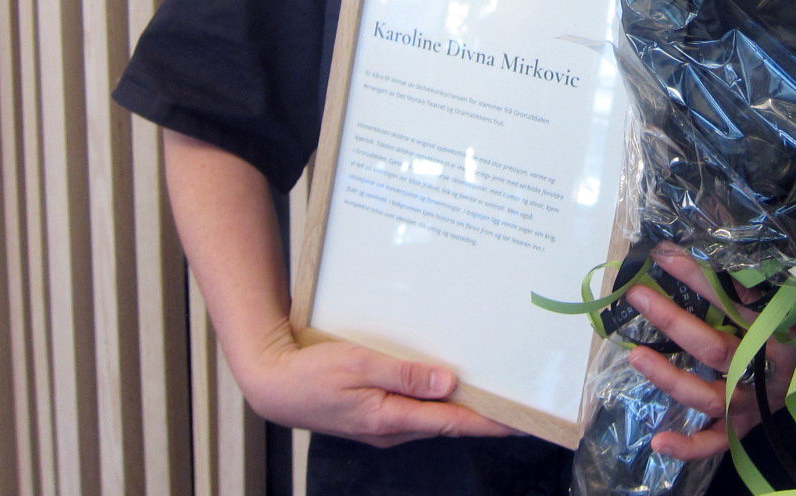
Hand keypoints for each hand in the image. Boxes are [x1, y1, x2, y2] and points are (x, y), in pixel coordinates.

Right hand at [162, 132, 514, 447]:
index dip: (490, 422)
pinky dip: (437, 401)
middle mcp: (392, 429)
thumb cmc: (312, 374)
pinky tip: (447, 385)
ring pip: (433, 417)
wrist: (274, 385)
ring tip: (493, 391)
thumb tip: (449, 382)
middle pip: (448, 422)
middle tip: (518, 401)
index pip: (453, 423)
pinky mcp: (376, 416)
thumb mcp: (359, 365)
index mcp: (391, 419)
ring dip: (461, 407)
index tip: (521, 420)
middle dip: (483, 415)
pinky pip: (416, 410)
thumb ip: (405, 374)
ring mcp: (384, 426)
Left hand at [623, 245, 795, 461]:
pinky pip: (722, 440)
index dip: (698, 276)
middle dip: (672, 320)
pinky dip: (691, 446)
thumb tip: (708, 248)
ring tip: (637, 355)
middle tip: (638, 295)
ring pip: (712, 396)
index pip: (734, 299)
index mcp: (790, 328)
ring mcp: (764, 399)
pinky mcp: (758, 420)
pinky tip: (659, 442)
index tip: (665, 254)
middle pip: (715, 348)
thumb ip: (761, 274)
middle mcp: (775, 368)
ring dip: (670, 378)